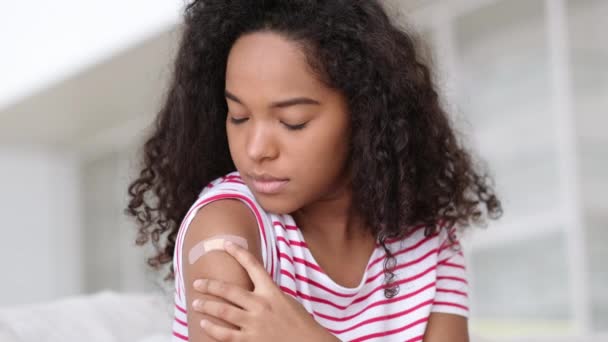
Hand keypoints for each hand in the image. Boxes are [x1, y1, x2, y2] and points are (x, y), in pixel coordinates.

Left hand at [191, 240, 339, 341]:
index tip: (225, 243)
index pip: (253, 265)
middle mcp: (261, 305)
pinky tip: (204, 324)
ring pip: (223, 311)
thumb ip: (269, 294)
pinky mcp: (251, 341)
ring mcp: (254, 323)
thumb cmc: (300, 323)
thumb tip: (253, 288)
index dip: (238, 252)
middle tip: (197, 283)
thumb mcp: (287, 301)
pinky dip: (212, 329)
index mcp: (272, 292)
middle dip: (209, 285)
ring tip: (195, 303)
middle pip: (229, 290)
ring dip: (206, 306)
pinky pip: (226, 334)